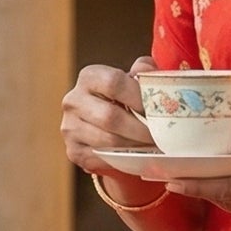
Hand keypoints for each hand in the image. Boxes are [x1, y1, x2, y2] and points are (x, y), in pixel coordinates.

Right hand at [61, 56, 159, 204]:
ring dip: (135, 146)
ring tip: (153, 146)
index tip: (156, 109)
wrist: (101, 127)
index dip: (138, 96)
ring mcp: (70, 127)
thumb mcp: (132, 81)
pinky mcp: (74, 151)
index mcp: (89, 77)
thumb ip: (143, 72)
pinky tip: (137, 155)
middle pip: (110, 116)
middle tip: (160, 135)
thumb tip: (148, 71)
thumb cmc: (123, 100)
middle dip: (140, 129)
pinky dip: (123, 158)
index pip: (113, 82)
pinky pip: (103, 158)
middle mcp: (73, 100)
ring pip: (108, 140)